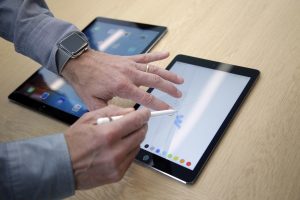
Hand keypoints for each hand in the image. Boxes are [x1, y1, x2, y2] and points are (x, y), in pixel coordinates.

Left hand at [61, 50, 183, 110]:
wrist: (79, 62)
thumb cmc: (85, 82)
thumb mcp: (93, 102)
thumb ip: (108, 113)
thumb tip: (121, 120)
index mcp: (122, 86)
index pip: (146, 98)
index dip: (159, 104)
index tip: (168, 109)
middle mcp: (129, 74)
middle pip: (155, 81)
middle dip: (169, 89)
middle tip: (179, 95)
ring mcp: (129, 65)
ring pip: (153, 69)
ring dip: (168, 74)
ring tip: (180, 79)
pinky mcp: (127, 59)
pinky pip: (145, 56)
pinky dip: (156, 55)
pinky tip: (166, 54)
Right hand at [64, 105, 149, 188]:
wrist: (61, 166)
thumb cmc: (73, 142)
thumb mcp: (88, 118)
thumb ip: (111, 112)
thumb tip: (130, 111)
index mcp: (108, 134)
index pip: (136, 121)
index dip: (143, 114)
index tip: (145, 112)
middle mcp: (115, 151)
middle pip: (141, 134)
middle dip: (140, 125)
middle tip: (135, 122)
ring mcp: (118, 165)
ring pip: (138, 146)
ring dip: (134, 138)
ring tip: (122, 135)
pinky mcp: (118, 174)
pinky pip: (132, 158)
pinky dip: (129, 150)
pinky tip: (118, 147)